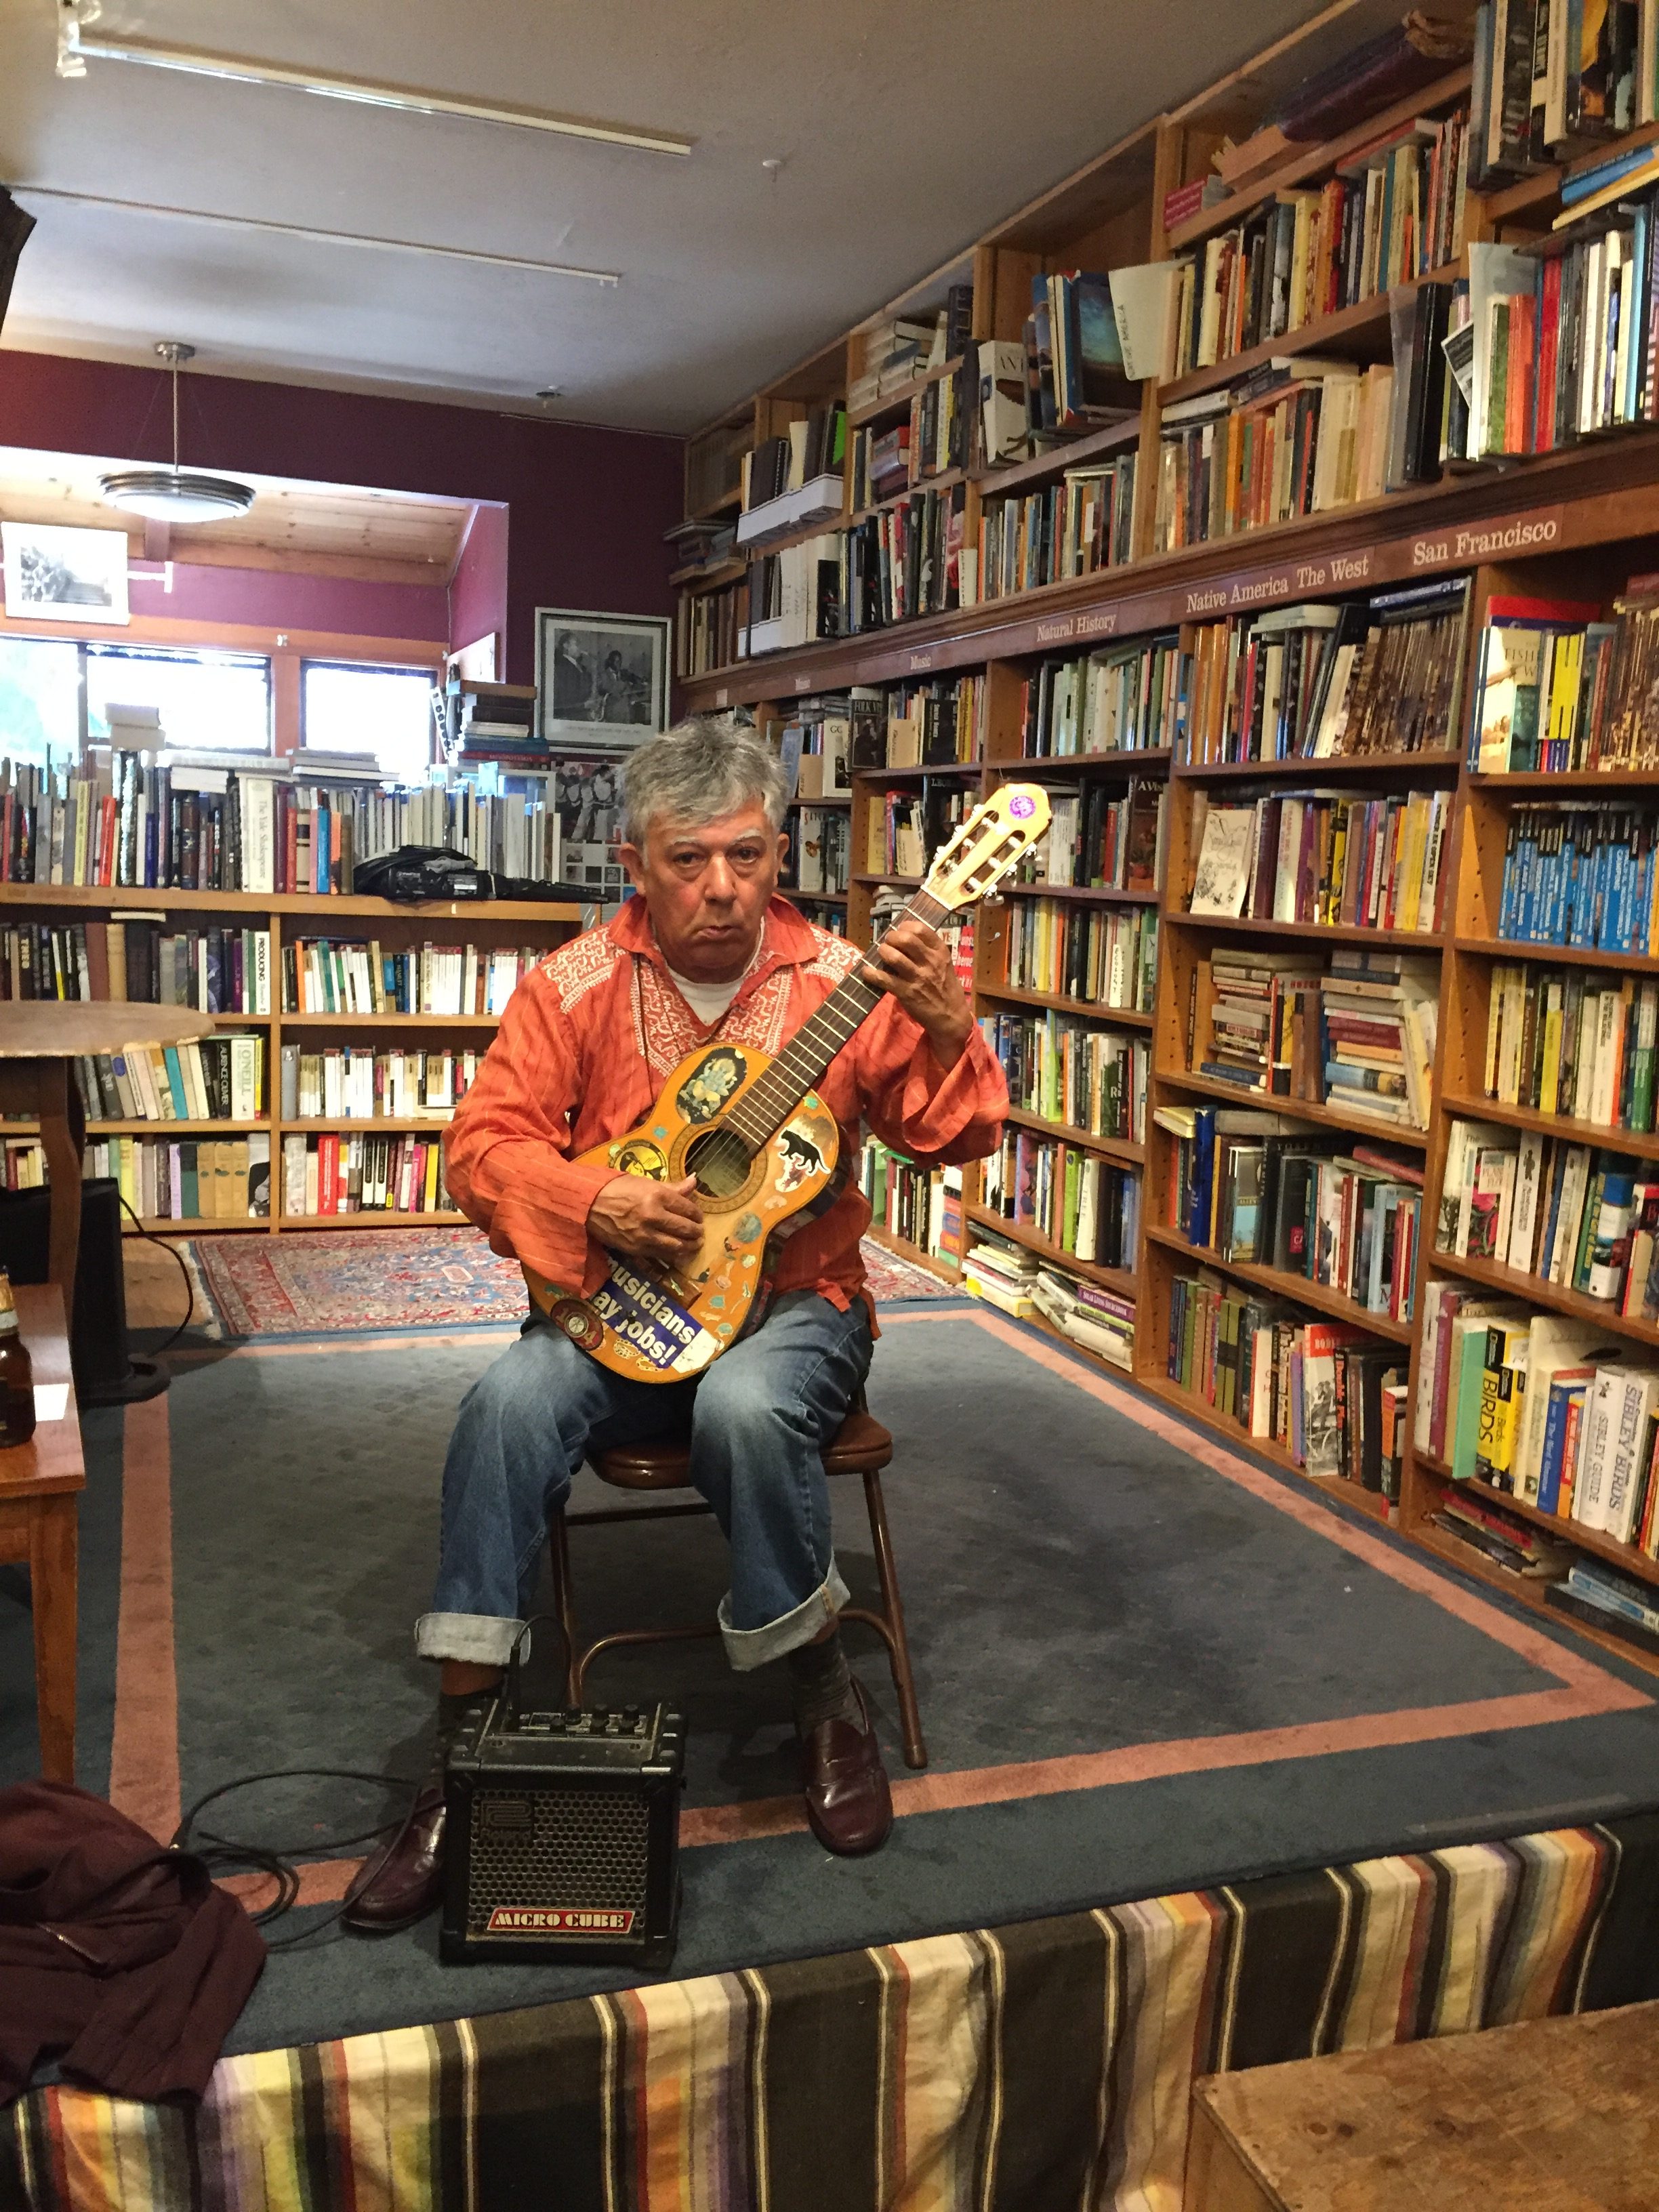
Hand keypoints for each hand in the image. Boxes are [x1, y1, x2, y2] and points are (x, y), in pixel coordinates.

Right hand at [589, 1173, 703, 1271]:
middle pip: (685, 1229)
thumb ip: (673, 1186)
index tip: (699, 1217)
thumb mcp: (645, 1182)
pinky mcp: (636, 1249)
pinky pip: (661, 1255)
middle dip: (697, 1232)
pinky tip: (679, 1253)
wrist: (589, 1205)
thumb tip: (695, 1180)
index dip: (697, 1214)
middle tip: (700, 1232)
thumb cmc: (617, 1189)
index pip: (687, 1208)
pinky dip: (674, 1255)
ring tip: (694, 1245)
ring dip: (689, 1246)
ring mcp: (644, 1235)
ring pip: (677, 1246)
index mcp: (657, 1196)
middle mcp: (653, 1217)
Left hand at [864, 917, 971, 1067]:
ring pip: (894, 957)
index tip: (899, 930)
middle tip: (887, 942)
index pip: (921, 929)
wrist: (951, 1016)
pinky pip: (884, 979)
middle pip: (905, 939)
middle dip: (891, 937)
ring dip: (882, 952)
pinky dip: (871, 974)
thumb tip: (904, 937)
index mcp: (940, 952)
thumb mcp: (944, 964)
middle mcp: (930, 962)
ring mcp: (918, 978)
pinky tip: (867, 972)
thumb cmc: (945, 987)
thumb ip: (928, 950)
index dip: (905, 926)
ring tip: (881, 954)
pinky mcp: (907, 993)